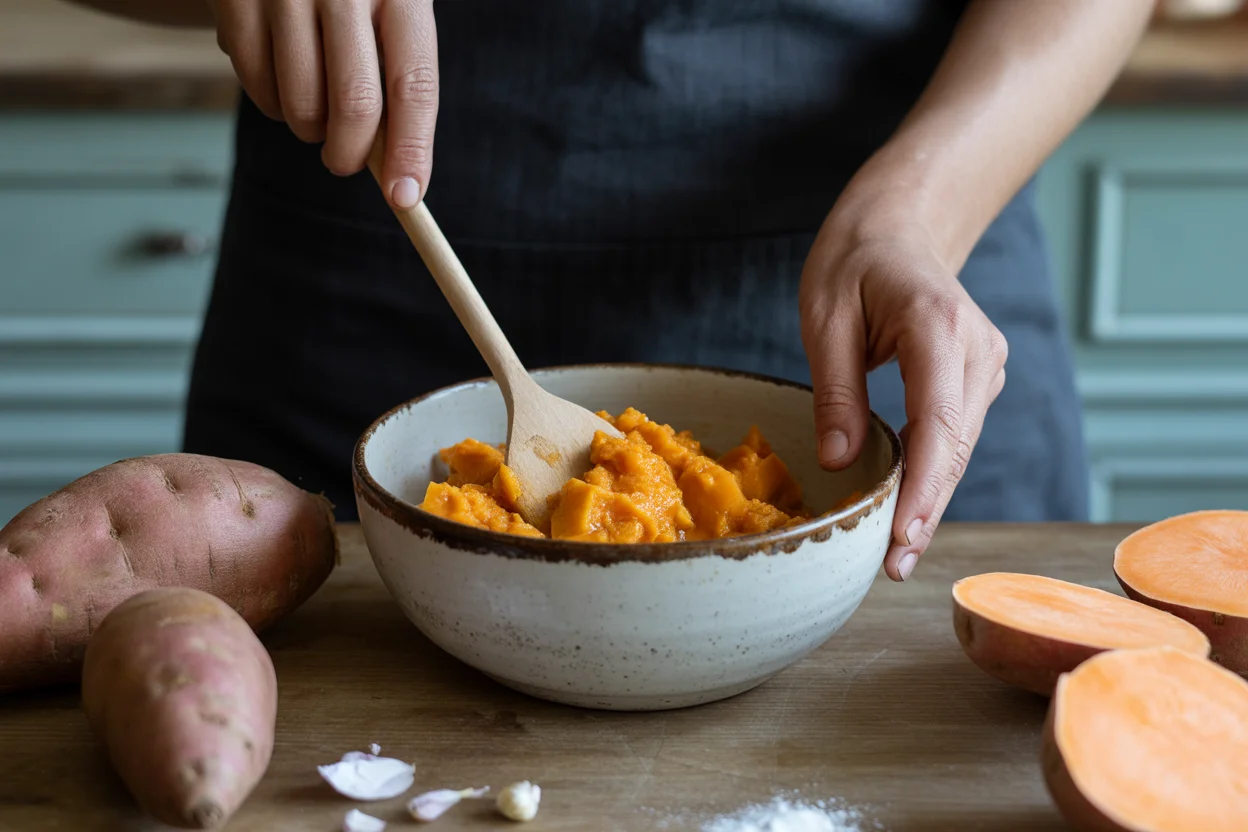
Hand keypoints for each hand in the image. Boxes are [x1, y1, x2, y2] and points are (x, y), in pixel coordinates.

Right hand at [207, 0, 438, 208]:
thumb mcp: (389, 8)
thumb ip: (397, 76)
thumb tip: (399, 169)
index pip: (414, 85)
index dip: (412, 149)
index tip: (406, 196)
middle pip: (355, 104)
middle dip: (351, 155)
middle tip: (344, 164)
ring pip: (301, 104)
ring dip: (309, 129)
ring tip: (314, 111)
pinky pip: (256, 84)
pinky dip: (272, 104)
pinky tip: (281, 82)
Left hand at [799, 209, 1007, 582]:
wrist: (899, 227)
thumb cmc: (854, 263)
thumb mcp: (824, 317)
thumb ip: (835, 389)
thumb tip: (839, 462)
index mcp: (936, 324)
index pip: (938, 422)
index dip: (923, 488)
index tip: (902, 538)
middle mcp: (976, 348)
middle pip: (955, 446)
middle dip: (926, 511)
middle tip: (892, 568)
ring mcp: (984, 363)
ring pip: (960, 448)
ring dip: (931, 500)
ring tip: (897, 555)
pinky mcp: (977, 378)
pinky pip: (956, 436)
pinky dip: (933, 474)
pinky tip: (908, 512)